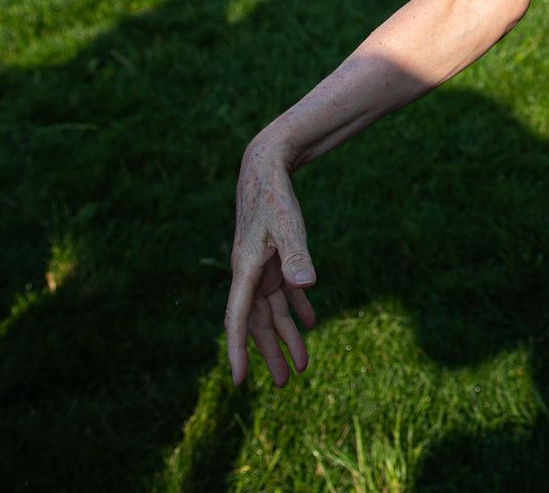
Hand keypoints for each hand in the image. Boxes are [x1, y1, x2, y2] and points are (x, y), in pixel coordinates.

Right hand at [225, 143, 318, 386]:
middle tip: (285, 383)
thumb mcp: (287, 224)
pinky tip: (309, 323)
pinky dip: (296, 307)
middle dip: (271, 352)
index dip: (238, 351)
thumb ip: (297, 254)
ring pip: (272, 310)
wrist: (266, 165)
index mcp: (245, 270)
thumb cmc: (275, 194)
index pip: (238, 319)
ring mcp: (261, 266)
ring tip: (301, 365)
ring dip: (286, 336)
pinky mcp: (273, 256)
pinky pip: (284, 290)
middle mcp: (249, 273)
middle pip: (258, 322)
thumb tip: (305, 286)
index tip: (239, 381)